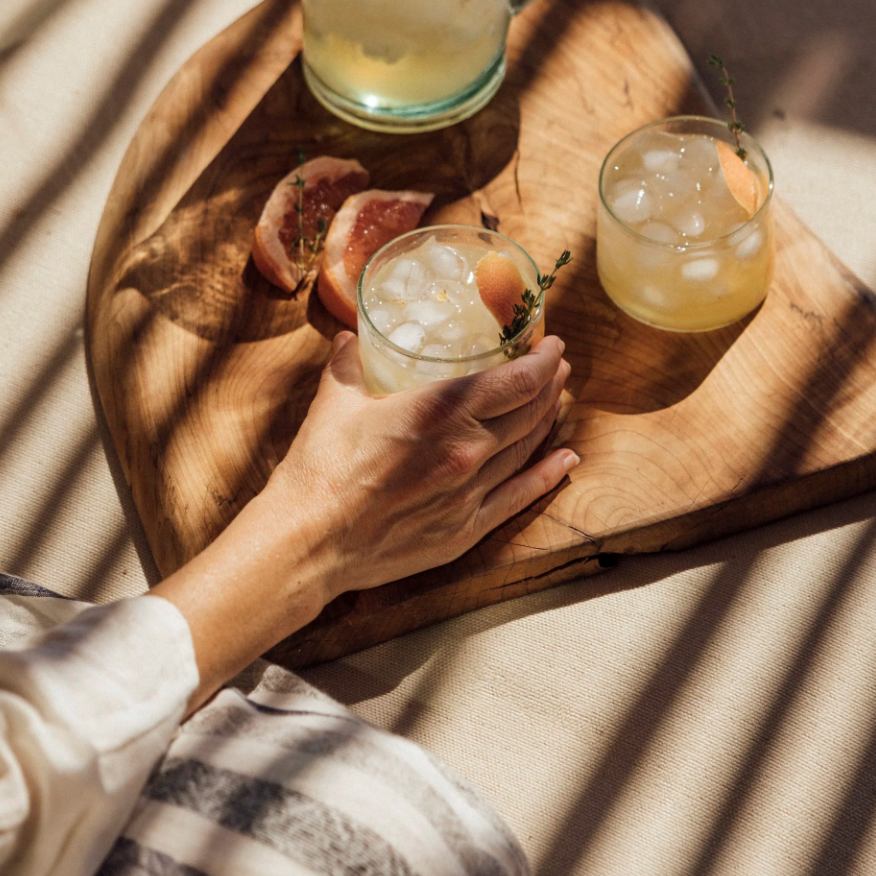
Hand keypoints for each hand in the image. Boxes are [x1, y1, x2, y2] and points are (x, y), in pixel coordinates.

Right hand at [261, 331, 575, 597]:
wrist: (310, 538)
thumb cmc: (321, 467)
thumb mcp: (335, 400)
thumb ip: (349, 363)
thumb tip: (353, 336)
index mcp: (442, 412)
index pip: (517, 380)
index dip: (543, 360)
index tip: (552, 344)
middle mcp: (468, 451)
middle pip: (530, 412)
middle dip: (549, 385)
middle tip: (557, 368)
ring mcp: (471, 494)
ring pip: (527, 450)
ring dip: (547, 420)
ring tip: (556, 400)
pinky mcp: (465, 530)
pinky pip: (519, 497)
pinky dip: (547, 474)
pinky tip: (565, 459)